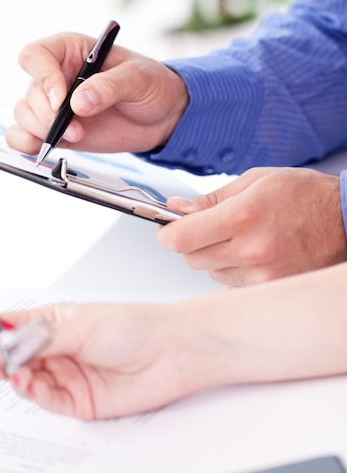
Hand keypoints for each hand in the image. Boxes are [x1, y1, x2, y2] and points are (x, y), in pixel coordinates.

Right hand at [0, 262, 346, 419]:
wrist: (173, 351)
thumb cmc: (136, 326)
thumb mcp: (81, 324)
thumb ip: (41, 337)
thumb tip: (7, 336)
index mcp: (58, 322)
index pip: (17, 328)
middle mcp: (61, 349)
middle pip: (18, 357)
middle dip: (2, 358)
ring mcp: (69, 375)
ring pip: (29, 380)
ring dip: (16, 377)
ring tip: (13, 370)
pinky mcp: (80, 400)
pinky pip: (48, 400)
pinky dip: (35, 394)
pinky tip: (32, 384)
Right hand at [6, 32, 188, 154]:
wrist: (162, 116)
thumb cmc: (151, 85)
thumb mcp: (138, 78)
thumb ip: (110, 86)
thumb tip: (79, 102)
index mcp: (71, 51)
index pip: (36, 56)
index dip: (43, 77)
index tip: (61, 99)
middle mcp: (57, 76)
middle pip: (30, 92)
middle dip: (49, 115)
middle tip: (77, 128)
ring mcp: (55, 105)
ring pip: (25, 114)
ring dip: (43, 130)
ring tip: (77, 136)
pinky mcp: (58, 130)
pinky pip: (25, 135)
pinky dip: (27, 143)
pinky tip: (45, 147)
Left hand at [158, 167, 346, 286]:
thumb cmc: (306, 197)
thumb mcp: (256, 181)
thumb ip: (210, 198)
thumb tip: (176, 208)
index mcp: (243, 217)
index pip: (180, 239)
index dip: (166, 233)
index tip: (166, 229)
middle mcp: (252, 251)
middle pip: (190, 258)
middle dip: (192, 242)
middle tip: (212, 227)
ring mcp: (262, 277)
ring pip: (210, 272)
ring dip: (215, 257)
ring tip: (244, 238)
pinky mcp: (270, 291)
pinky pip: (232, 284)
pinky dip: (234, 270)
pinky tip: (255, 254)